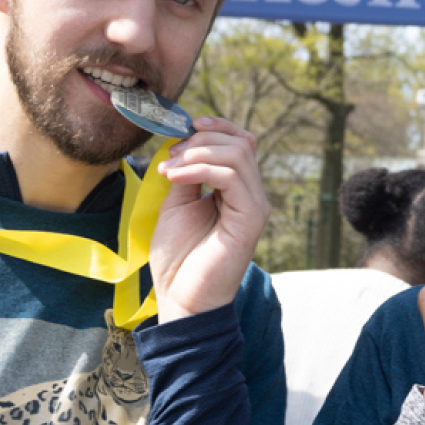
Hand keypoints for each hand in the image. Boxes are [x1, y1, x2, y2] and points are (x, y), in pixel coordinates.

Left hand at [151, 117, 270, 321]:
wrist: (183, 298)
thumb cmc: (179, 258)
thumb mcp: (176, 203)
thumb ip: (186, 174)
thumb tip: (183, 145)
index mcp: (237, 191)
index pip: (240, 142)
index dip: (216, 127)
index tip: (185, 125)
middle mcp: (251, 195)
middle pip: (240, 143)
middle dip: (201, 139)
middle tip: (170, 156)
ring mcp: (254, 206)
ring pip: (237, 154)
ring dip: (197, 153)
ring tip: (169, 168)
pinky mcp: (250, 219)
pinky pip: (231, 177)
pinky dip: (200, 168)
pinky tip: (175, 176)